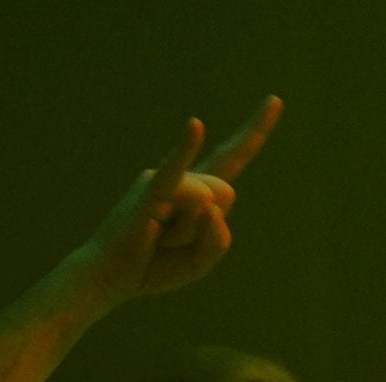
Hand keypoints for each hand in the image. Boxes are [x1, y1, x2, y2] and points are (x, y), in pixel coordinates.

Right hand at [71, 95, 281, 307]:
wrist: (110, 278)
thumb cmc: (153, 266)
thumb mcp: (202, 260)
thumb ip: (220, 237)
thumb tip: (207, 200)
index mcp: (197, 190)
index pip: (232, 156)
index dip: (254, 131)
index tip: (275, 101)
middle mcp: (182, 176)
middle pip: (226, 193)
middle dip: (206, 227)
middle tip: (169, 241)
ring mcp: (165, 178)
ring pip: (205, 203)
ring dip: (185, 234)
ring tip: (155, 238)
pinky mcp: (150, 191)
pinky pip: (175, 169)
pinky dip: (185, 148)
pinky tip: (194, 125)